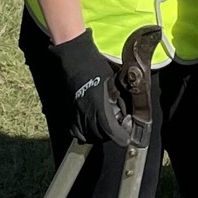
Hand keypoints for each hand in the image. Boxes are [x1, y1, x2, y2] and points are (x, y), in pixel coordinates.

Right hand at [54, 31, 132, 147]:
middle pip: (101, 136)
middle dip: (112, 135)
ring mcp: (76, 114)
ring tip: (106, 127)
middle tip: (118, 125)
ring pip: (89, 136)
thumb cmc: (97, 68)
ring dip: (100, 135)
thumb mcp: (115, 84)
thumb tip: (127, 115)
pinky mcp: (69, 112)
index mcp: (99, 106)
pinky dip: (85, 134)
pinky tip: (92, 127)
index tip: (127, 137)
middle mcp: (86, 114)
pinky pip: (77, 132)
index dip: (122, 137)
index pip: (111, 132)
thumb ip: (122, 102)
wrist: (76, 60)